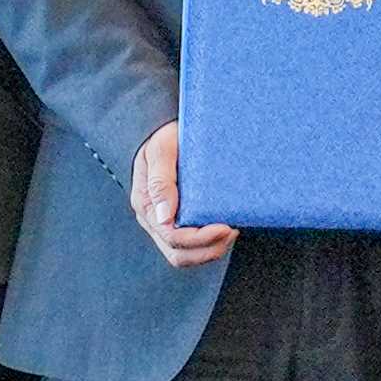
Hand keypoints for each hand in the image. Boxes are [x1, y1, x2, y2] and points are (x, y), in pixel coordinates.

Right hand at [127, 122, 237, 270]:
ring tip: (232, 230)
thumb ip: (160, 181)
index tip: (225, 227)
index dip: (200, 239)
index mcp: (147, 205)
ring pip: (187, 254)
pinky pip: (194, 243)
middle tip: (233, 230)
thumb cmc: (162, 135)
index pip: (172, 237)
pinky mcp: (181, 217)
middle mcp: (155, 218)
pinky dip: (211, 242)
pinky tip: (226, 226)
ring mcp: (167, 220)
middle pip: (180, 254)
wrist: (165, 126)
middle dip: (209, 250)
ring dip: (211, 249)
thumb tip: (165, 217)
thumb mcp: (161, 150)